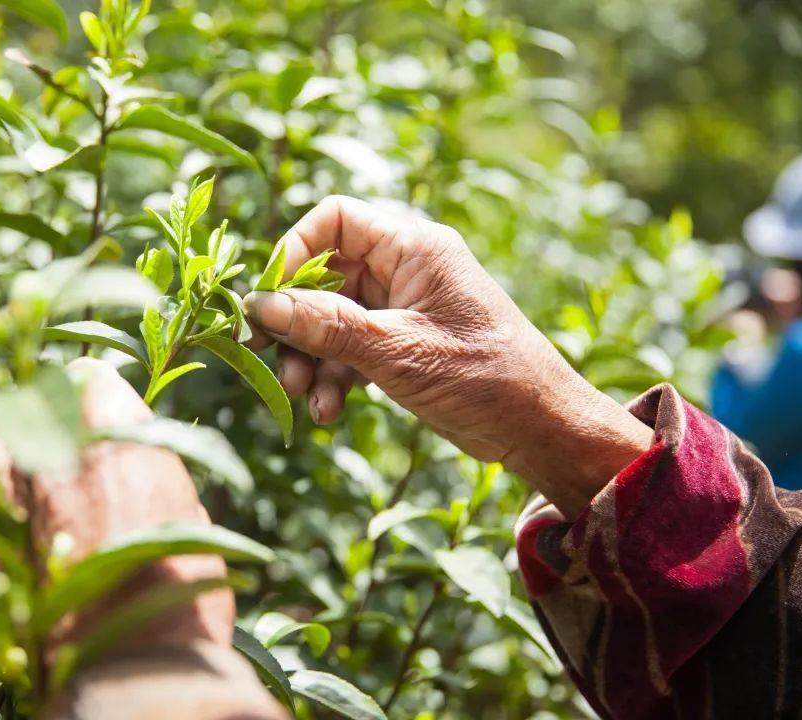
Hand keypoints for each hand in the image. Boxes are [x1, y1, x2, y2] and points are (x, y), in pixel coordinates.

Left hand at [0, 358, 285, 719]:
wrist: (135, 671)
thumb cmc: (182, 600)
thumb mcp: (188, 522)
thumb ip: (154, 477)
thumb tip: (135, 463)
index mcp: (119, 441)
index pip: (92, 378)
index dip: (91, 394)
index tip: (89, 409)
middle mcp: (56, 454)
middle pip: (22, 396)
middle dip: (29, 412)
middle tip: (38, 437)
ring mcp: (3, 497)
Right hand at [245, 196, 652, 515]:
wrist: (540, 427)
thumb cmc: (483, 377)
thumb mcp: (396, 352)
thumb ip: (326, 327)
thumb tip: (261, 306)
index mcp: (414, 248)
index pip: (335, 219)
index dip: (294, 252)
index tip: (269, 299)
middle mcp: (406, 268)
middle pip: (326, 275)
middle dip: (295, 320)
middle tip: (264, 353)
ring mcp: (404, 307)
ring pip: (333, 317)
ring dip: (311, 356)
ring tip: (302, 395)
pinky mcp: (404, 344)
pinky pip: (352, 347)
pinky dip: (336, 375)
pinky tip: (328, 411)